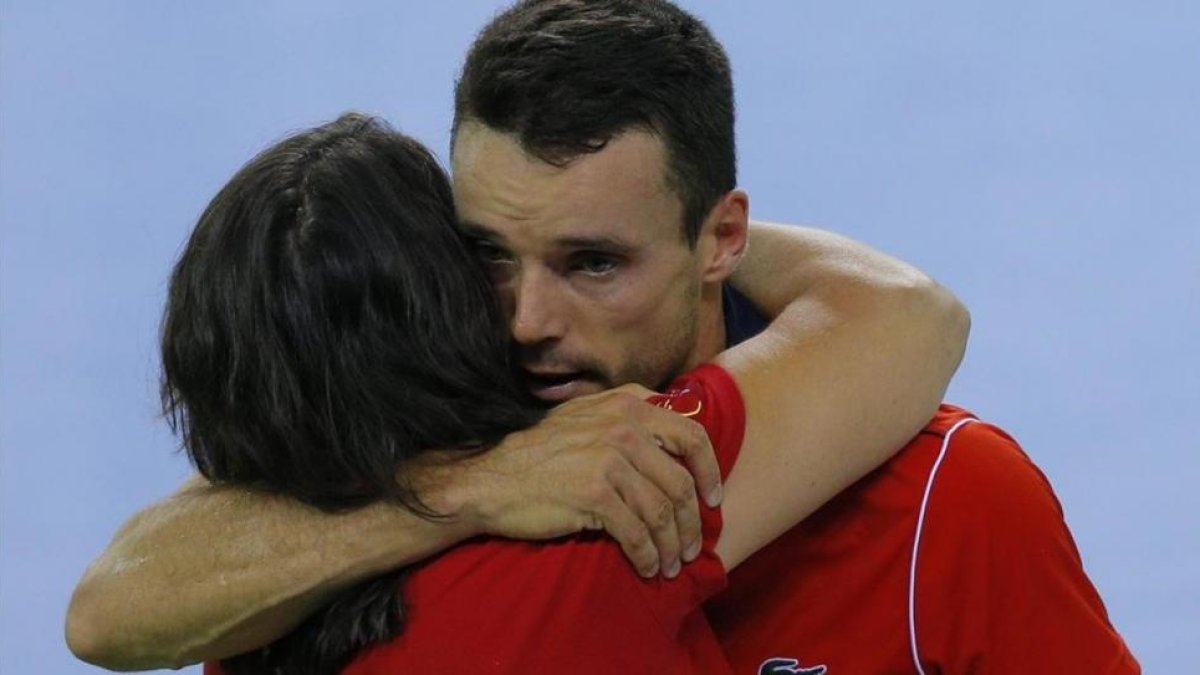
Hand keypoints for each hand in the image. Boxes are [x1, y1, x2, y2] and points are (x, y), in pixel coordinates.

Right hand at [418, 385, 720, 578]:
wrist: (492, 477)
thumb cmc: (540, 452)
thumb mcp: (587, 416)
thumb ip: (629, 418)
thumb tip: (676, 440)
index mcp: (628, 404)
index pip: (691, 435)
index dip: (710, 471)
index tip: (714, 498)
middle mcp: (623, 428)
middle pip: (680, 482)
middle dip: (693, 522)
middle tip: (692, 547)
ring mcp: (609, 460)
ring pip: (662, 512)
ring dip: (672, 546)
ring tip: (672, 565)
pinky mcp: (594, 494)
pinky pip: (636, 533)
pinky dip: (647, 556)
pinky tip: (647, 568)